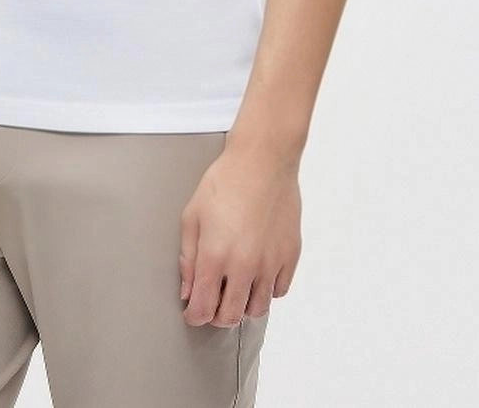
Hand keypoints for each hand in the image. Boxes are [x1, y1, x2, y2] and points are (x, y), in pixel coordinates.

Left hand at [178, 144, 300, 326]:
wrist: (263, 161)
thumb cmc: (225, 182)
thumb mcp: (192, 215)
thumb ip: (188, 258)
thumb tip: (188, 290)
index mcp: (216, 256)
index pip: (204, 308)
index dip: (194, 316)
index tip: (192, 313)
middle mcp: (245, 266)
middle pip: (230, 316)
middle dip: (216, 315)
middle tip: (212, 301)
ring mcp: (271, 263)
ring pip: (257, 309)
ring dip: (242, 305)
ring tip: (235, 288)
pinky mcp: (290, 256)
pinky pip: (279, 290)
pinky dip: (266, 290)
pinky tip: (257, 273)